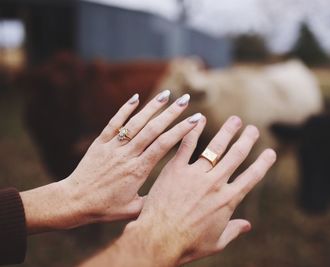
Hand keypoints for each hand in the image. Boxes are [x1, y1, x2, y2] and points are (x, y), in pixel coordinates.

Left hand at [21, 91, 200, 232]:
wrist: (74, 202)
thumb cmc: (105, 208)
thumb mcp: (133, 210)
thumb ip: (152, 200)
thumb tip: (171, 194)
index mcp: (138, 170)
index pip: (164, 145)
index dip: (181, 130)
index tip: (195, 119)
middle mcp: (127, 155)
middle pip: (153, 129)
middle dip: (172, 113)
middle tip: (186, 100)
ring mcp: (113, 147)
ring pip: (135, 123)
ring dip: (152, 107)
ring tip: (167, 94)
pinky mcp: (100, 143)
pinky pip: (114, 123)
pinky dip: (125, 109)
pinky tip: (136, 97)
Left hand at [123, 116, 276, 265]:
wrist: (158, 240)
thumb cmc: (187, 245)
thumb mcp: (216, 242)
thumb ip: (233, 231)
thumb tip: (248, 226)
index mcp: (227, 200)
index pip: (252, 177)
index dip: (264, 163)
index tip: (271, 151)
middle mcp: (215, 184)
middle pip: (236, 156)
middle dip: (247, 140)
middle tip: (253, 128)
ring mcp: (195, 175)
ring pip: (215, 147)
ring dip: (227, 132)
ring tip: (235, 120)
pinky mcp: (175, 170)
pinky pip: (186, 146)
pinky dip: (193, 131)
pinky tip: (199, 119)